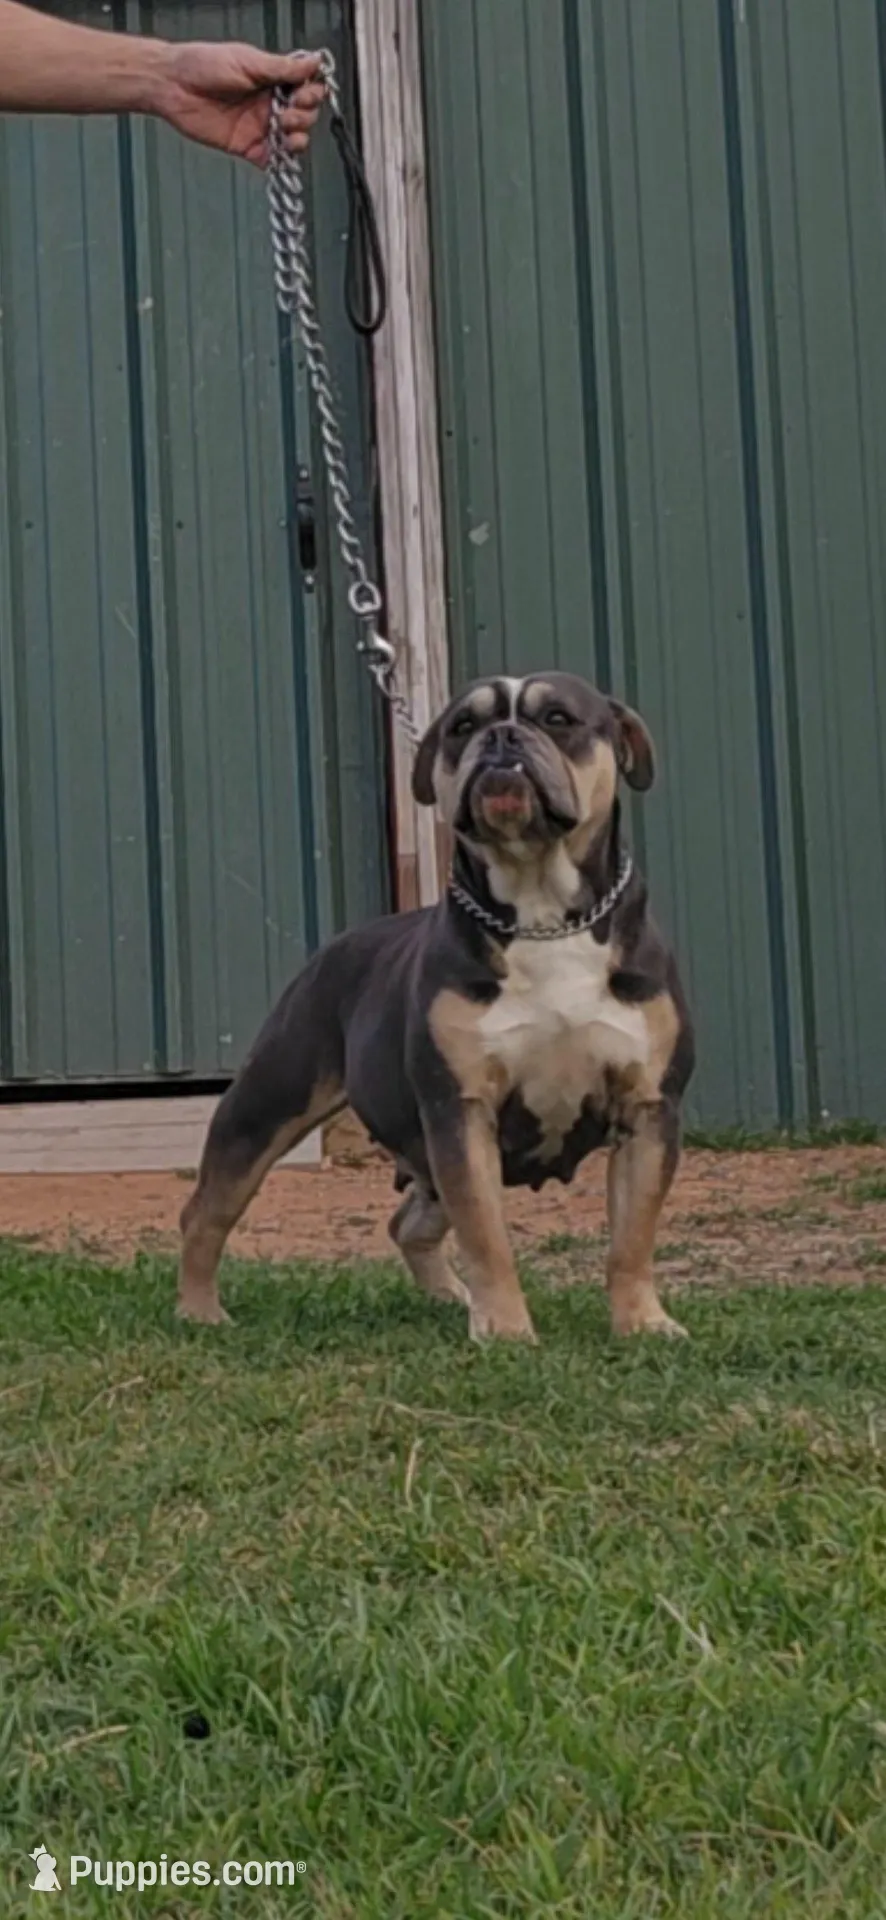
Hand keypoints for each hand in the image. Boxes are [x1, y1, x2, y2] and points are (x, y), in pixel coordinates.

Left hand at [153, 43, 324, 165]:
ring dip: (297, 137)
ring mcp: (260, 126)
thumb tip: (313, 62)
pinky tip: (279, 152)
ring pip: (293, 139)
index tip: (304, 94)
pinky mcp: (247, 146)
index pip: (305, 89)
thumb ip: (282, 67)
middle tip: (289, 112)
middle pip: (304, 115)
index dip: (311, 93)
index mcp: (271, 78)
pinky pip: (272, 159)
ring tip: (284, 129)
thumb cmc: (202, 65)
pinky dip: (280, 160)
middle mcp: (268, 102)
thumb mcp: (248, 61)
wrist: (173, 86)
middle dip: (304, 115)